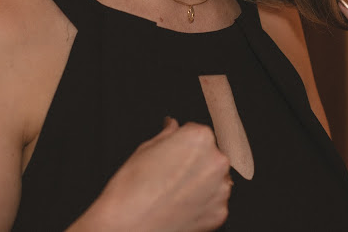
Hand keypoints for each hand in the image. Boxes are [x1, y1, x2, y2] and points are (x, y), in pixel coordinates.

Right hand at [70, 117, 232, 231]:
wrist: (127, 228)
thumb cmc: (131, 189)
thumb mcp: (145, 149)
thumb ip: (167, 133)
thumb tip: (172, 125)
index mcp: (199, 139)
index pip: (198, 132)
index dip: (183, 143)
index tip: (174, 153)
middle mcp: (216, 161)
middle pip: (211, 155)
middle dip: (195, 162)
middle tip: (172, 174)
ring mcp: (221, 189)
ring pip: (215, 179)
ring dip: (202, 183)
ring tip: (175, 192)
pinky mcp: (220, 213)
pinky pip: (215, 202)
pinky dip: (202, 204)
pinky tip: (181, 206)